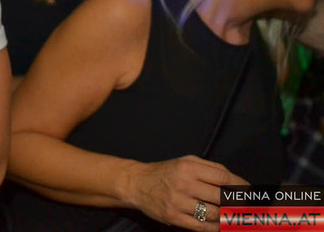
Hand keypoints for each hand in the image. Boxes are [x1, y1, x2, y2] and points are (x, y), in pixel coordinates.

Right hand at [121, 155, 247, 230]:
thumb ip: (210, 168)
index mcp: (188, 167)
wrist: (136, 184)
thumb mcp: (185, 162)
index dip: (240, 185)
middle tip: (245, 207)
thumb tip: (237, 182)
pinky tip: (219, 225)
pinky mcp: (173, 217)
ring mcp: (178, 202)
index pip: (223, 177)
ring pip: (215, 214)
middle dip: (237, 203)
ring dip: (227, 218)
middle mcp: (183, 183)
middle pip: (222, 197)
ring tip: (233, 217)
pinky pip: (202, 227)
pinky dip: (215, 228)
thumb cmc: (164, 172)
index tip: (249, 192)